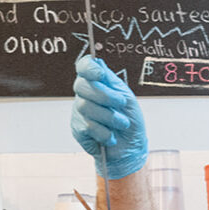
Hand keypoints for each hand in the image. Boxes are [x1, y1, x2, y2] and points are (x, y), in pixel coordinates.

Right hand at [71, 55, 147, 178]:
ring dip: (110, 117)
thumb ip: (110, 81)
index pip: (84, 67)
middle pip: (82, 85)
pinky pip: (88, 126)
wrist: (131, 147)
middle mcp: (84, 95)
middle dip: (105, 95)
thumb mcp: (126, 96)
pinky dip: (105, 133)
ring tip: (122, 124)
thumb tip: (97, 62)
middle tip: (122, 104)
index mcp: (96, 83)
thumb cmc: (129, 120)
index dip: (88, 68)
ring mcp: (79, 112)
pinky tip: (111, 137)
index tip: (100, 74)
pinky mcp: (77, 129)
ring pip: (86, 107)